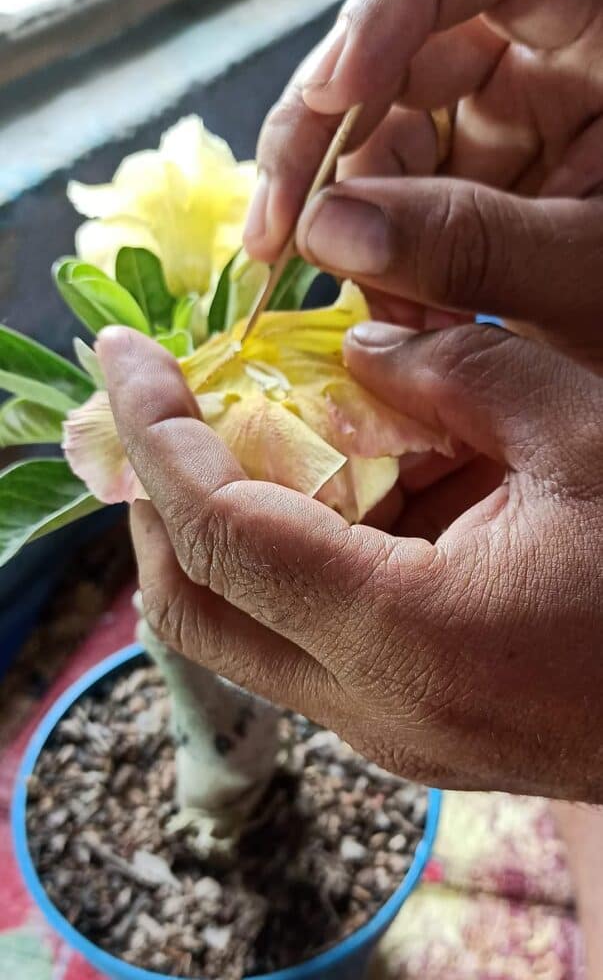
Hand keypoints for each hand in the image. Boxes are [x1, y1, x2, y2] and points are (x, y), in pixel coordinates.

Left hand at [97, 324, 602, 800]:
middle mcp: (374, 705)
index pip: (223, 532)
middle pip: (194, 606)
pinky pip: (299, 642)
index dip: (158, 436)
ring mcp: (385, 728)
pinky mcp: (405, 722)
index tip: (125, 358)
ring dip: (217, 528)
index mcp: (413, 633)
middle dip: (159, 495)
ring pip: (237, 631)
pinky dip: (282, 560)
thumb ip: (458, 374)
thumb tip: (363, 348)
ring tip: (244, 432)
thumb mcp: (583, 435)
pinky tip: (332, 491)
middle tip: (166, 401)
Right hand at [244, 0, 602, 368]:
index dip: (386, 13)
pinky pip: (405, 181)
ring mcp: (509, 101)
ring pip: (385, 124)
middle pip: (397, 48)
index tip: (330, 98)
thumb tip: (328, 232)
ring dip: (350, 217)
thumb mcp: (588, 266)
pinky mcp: (486, 160)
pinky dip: (382, 245)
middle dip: (324, 147)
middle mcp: (543, 41)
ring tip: (356, 301)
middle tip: (278, 239)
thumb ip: (471, 243)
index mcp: (598, 12)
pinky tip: (385, 302)